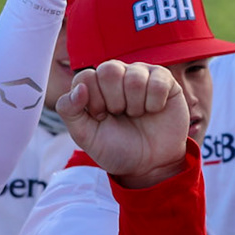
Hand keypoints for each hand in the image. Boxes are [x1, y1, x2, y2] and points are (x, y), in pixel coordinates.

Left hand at [57, 61, 188, 186]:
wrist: (149, 165)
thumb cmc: (116, 147)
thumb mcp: (85, 136)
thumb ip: (70, 111)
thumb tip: (79, 88)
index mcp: (95, 85)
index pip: (85, 76)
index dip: (93, 101)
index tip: (100, 117)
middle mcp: (118, 74)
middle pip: (109, 69)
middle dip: (114, 101)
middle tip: (120, 114)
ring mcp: (142, 75)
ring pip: (134, 77)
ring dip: (135, 105)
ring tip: (137, 114)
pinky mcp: (165, 80)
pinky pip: (158, 82)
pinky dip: (155, 104)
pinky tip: (154, 110)